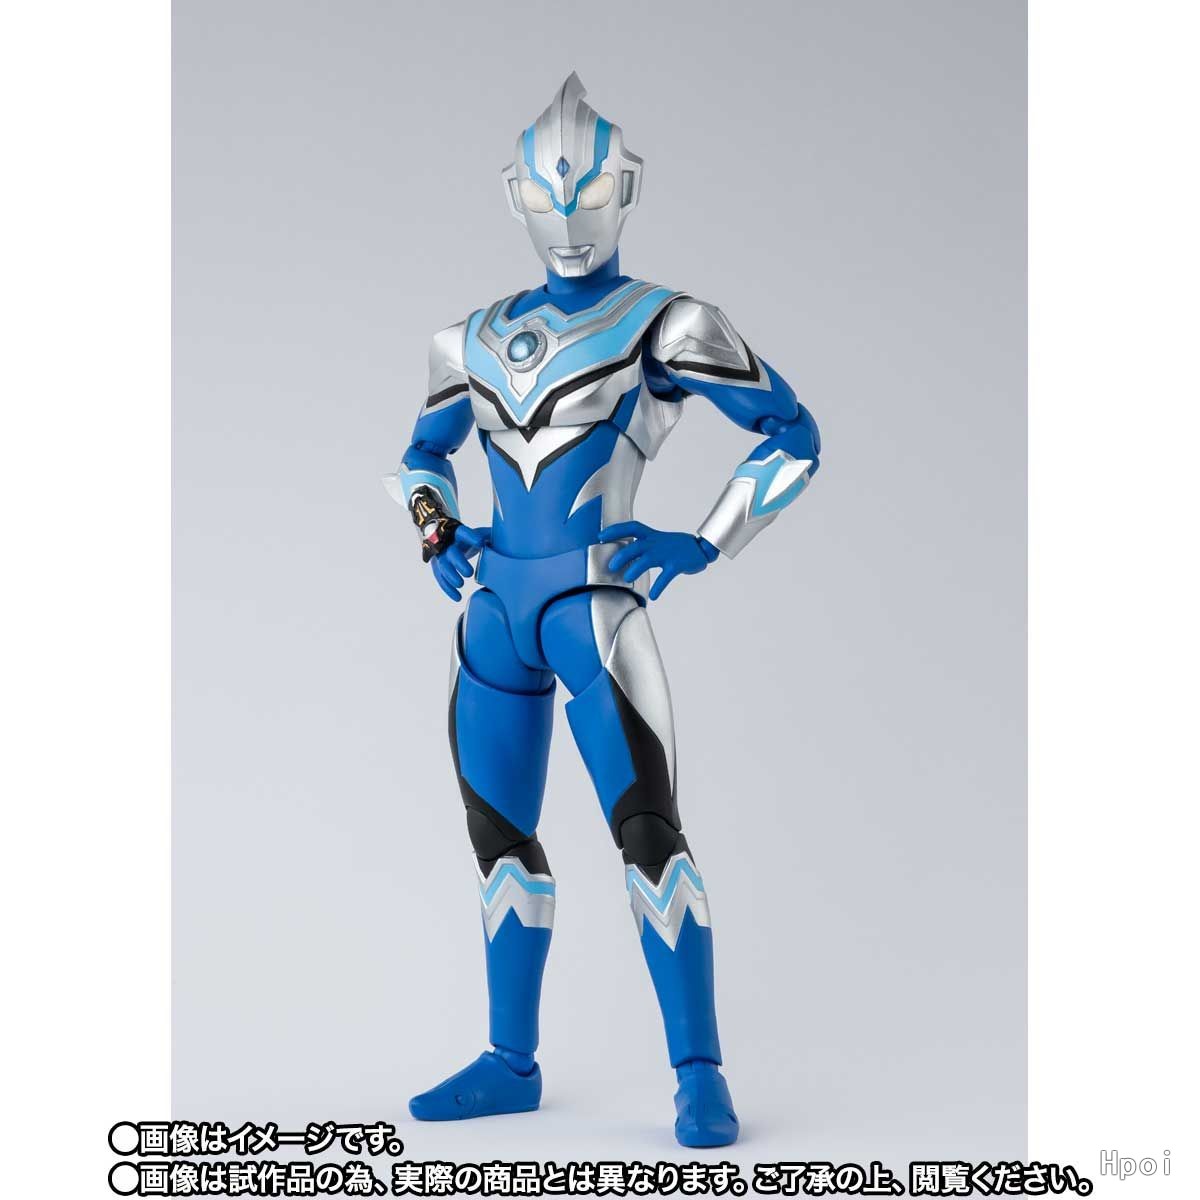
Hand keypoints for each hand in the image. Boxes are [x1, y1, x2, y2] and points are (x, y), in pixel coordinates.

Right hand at [429, 525, 488, 601]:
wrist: (449, 542)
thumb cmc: (469, 540)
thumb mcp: (480, 535)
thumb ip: (493, 537)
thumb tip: (511, 540)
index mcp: (460, 534)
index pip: (463, 533)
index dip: (470, 537)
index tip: (480, 543)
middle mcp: (449, 545)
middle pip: (451, 552)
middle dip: (459, 563)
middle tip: (469, 573)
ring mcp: (442, 557)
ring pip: (443, 567)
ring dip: (451, 577)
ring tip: (461, 585)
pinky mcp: (438, 568)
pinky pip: (441, 579)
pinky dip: (448, 589)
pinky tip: (457, 597)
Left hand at [598, 522, 717, 599]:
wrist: (702, 548)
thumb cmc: (677, 546)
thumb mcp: (659, 541)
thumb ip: (643, 546)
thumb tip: (623, 555)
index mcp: (652, 536)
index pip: (631, 527)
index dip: (615, 530)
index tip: (601, 535)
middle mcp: (657, 543)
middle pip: (635, 546)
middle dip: (621, 555)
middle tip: (611, 566)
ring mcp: (667, 553)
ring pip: (647, 560)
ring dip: (635, 569)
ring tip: (626, 579)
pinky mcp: (677, 564)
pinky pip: (665, 577)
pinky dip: (658, 587)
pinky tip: (653, 595)